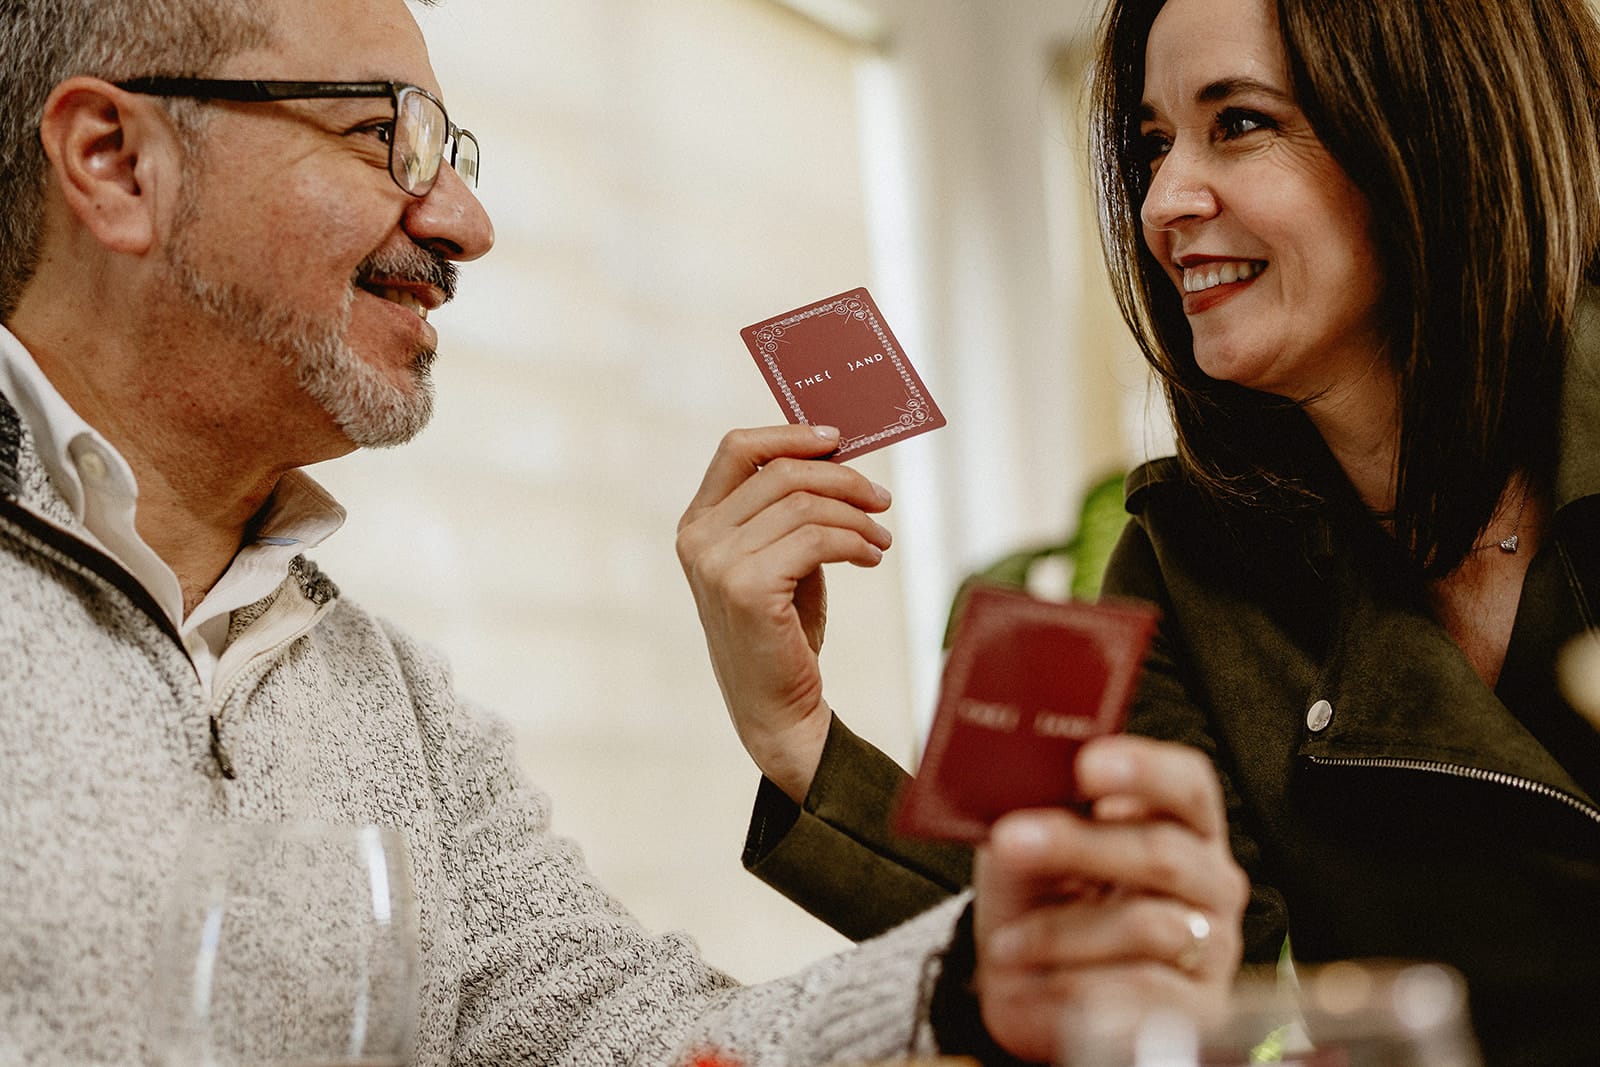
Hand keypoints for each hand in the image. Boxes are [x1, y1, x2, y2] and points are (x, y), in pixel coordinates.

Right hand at [675, 425, 893, 800]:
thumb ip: (789, 510)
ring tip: (880, 538)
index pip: (736, 449)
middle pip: (782, 472)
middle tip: (881, 501)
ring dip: (856, 517)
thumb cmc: (783, 630)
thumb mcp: (781, 557)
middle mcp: (699, 539)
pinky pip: (816, 539)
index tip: (837, 439)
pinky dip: (854, 541)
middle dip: (842, 479)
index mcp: (697, 524)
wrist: (778, 708)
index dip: (789, 434)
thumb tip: (835, 455)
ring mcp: (717, 564)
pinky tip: (870, 555)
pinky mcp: (748, 589)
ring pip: (805, 505)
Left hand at [971, 735, 1248, 1062]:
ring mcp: (1212, 946)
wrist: (1034, 994)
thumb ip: (1030, 814)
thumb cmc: (1040, 908)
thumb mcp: (1025, 852)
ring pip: (1147, 926)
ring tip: (1009, 943)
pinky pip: (1141, 992)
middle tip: (1012, 841)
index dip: (1144, 770)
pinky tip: (1040, 985)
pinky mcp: (1199, 1009)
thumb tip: (1012, 785)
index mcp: (1178, 825)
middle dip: (1078, 845)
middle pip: (1163, 852)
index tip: (1089, 765)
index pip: (1186, 784)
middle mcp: (1208, 880)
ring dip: (1060, 933)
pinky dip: (1076, 987)